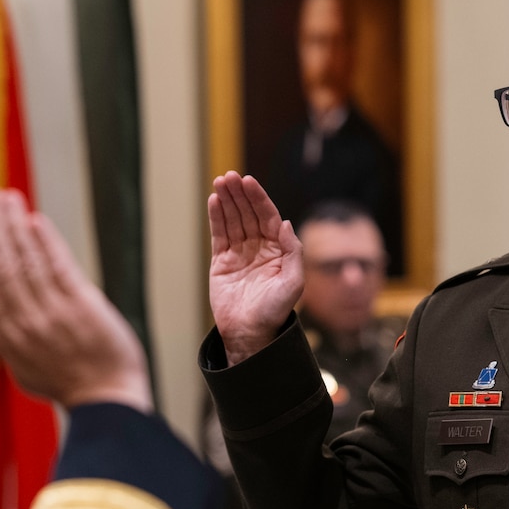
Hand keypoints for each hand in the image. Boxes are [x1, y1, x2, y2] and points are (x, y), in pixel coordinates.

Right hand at [0, 189, 151, 413]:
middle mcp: (24, 321)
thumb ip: (12, 338)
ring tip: (9, 200)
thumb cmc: (72, 385)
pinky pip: (56, 264)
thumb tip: (3, 313)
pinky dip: (44, 241)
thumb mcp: (26, 368)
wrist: (106, 402)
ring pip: (25, 260)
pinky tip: (36, 221)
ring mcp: (51, 312)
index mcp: (8, 337)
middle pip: (3, 264)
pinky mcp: (80, 305)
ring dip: (14, 225)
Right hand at [207, 172, 302, 364]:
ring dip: (227, 200)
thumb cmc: (275, 310)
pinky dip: (216, 217)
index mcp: (278, 250)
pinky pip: (219, 234)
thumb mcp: (293, 281)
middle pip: (248, 214)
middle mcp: (259, 247)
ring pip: (233, 220)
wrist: (250, 332)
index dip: (258, 198)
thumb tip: (285, 222)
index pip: (267, 216)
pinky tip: (214, 200)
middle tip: (230, 176)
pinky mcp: (222, 261)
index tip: (249, 181)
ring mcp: (239, 253)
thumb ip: (293, 251)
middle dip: (240, 194)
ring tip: (221, 181)